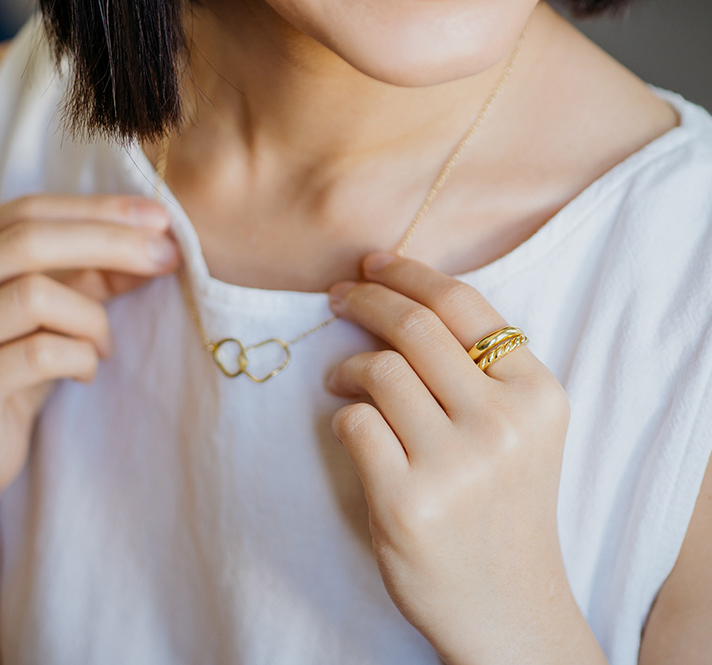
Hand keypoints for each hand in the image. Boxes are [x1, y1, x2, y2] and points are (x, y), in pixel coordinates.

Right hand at [0, 195, 179, 512]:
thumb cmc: (10, 374)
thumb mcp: (52, 316)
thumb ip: (91, 276)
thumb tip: (156, 242)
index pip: (25, 212)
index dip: (97, 210)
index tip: (159, 217)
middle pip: (28, 241)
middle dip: (112, 242)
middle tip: (167, 257)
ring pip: (33, 295)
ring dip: (91, 319)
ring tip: (103, 345)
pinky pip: (38, 354)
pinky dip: (80, 358)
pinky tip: (84, 372)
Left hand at [327, 252, 605, 663]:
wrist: (505, 605)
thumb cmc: (502, 507)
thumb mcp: (519, 431)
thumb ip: (478, 370)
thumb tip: (397, 301)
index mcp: (538, 394)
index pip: (464, 305)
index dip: (409, 274)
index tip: (372, 265)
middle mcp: (503, 423)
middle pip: (414, 327)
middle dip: (365, 299)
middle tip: (337, 296)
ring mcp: (456, 464)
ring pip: (379, 370)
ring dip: (347, 366)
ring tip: (341, 378)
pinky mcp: (407, 500)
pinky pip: (354, 423)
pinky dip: (342, 415)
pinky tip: (349, 426)